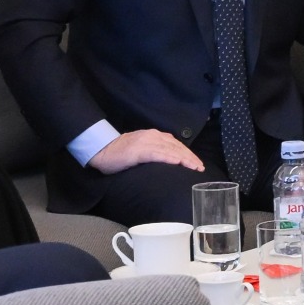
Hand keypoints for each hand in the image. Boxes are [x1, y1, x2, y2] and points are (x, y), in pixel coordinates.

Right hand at [89, 128, 205, 174]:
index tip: (197, 164)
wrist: (102, 151)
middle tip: (200, 168)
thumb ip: (156, 151)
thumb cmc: (121, 153)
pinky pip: (157, 154)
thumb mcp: (142, 149)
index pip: (176, 145)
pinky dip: (169, 158)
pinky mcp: (139, 150)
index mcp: (154, 136)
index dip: (188, 154)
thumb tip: (171, 161)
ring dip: (184, 159)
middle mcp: (152, 136)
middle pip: (176, 147)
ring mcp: (146, 142)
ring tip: (195, 167)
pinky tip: (179, 162)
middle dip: (190, 158)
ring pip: (170, 150)